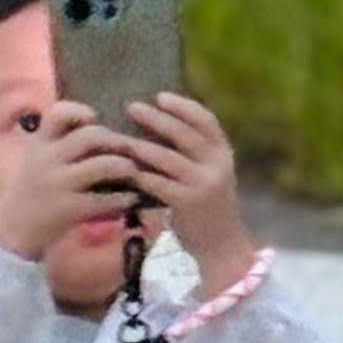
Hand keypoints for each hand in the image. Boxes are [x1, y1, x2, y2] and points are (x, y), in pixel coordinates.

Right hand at [0, 102, 142, 266]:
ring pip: (103, 165)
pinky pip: (105, 200)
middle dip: (118, 140)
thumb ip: (61, 145)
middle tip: (132, 149)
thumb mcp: (37, 162)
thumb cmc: (32, 194)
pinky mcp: (67, 210)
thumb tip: (104, 134)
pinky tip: (130, 200)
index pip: (58, 113)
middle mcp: (47, 160)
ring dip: (126, 167)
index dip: (80, 112)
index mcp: (40, 145)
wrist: (11, 235)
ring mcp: (57, 185)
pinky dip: (123, 199)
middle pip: (92, 135)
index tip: (94, 118)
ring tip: (134, 173)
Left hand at [122, 92, 254, 292]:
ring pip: (167, 158)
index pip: (206, 121)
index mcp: (223, 154)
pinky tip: (123, 170)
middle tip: (131, 107)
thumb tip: (157, 122)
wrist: (220, 246)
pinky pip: (158, 184)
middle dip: (157, 119)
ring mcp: (204, 185)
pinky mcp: (188, 204)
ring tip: (120, 138)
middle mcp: (218, 166)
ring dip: (141, 146)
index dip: (183, 106)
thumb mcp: (208, 174)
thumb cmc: (205, 205)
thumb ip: (192, 153)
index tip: (160, 96)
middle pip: (185, 134)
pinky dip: (139, 175)